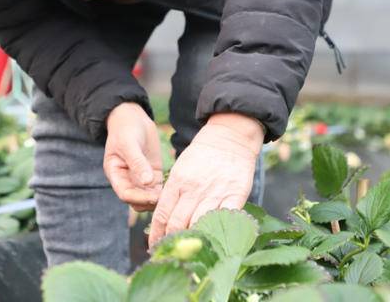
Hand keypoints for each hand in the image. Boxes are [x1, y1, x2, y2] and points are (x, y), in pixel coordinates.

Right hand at [103, 102, 162, 210]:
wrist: (132, 118)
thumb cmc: (125, 129)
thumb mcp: (129, 144)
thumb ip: (137, 163)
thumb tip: (147, 182)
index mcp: (116, 174)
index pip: (125, 193)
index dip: (138, 198)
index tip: (153, 196)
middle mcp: (127, 179)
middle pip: (137, 200)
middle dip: (149, 202)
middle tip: (165, 198)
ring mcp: (140, 178)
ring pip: (148, 197)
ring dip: (158, 198)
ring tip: (171, 196)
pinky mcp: (152, 173)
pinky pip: (158, 188)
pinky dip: (165, 191)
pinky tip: (174, 188)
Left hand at [148, 113, 263, 248]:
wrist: (229, 138)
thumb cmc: (202, 155)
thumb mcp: (180, 168)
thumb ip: (173, 192)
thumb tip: (163, 219)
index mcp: (177, 182)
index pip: (162, 214)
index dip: (156, 234)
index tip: (154, 247)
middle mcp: (193, 189)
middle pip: (177, 223)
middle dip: (171, 241)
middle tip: (170, 251)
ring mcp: (214, 192)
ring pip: (198, 224)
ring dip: (192, 240)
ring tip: (189, 249)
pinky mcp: (235, 195)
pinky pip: (224, 218)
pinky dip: (217, 230)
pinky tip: (212, 238)